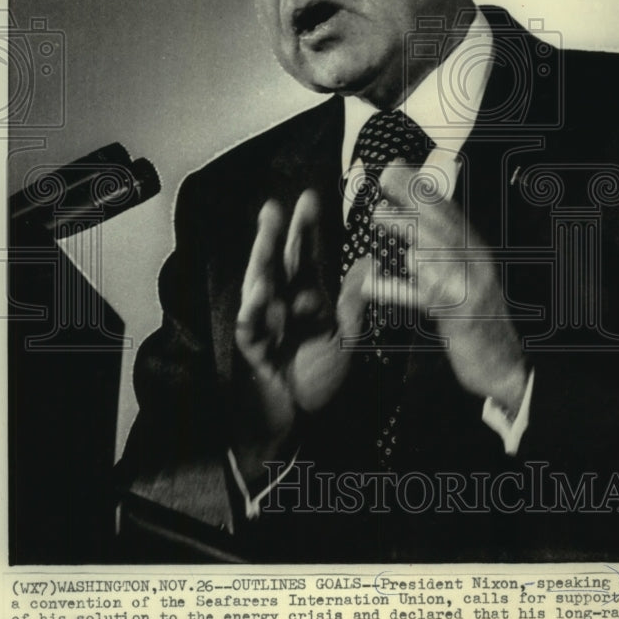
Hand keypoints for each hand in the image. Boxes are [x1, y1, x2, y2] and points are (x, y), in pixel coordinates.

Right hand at [233, 190, 367, 479]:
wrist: (295, 420)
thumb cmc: (312, 378)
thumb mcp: (342, 337)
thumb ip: (352, 302)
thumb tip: (367, 263)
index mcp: (302, 298)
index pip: (301, 255)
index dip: (304, 228)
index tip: (310, 198)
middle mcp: (280, 305)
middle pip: (276, 262)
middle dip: (277, 233)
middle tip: (277, 205)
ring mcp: (264, 323)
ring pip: (259, 284)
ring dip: (262, 257)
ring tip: (266, 231)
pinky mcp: (254, 347)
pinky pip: (252, 325)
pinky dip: (254, 308)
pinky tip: (261, 290)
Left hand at [364, 163, 528, 415]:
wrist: (504, 365)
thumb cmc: (476, 323)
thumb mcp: (462, 283)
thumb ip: (442, 260)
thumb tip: (411, 244)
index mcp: (475, 252)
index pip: (448, 213)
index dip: (422, 188)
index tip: (396, 167)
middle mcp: (477, 264)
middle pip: (442, 225)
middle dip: (413, 198)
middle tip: (385, 178)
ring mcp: (471, 289)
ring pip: (437, 254)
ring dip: (408, 232)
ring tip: (379, 215)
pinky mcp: (461, 317)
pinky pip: (426, 300)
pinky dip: (400, 289)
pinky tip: (374, 282)